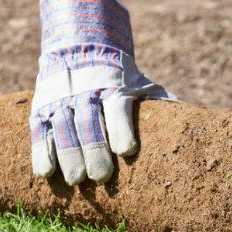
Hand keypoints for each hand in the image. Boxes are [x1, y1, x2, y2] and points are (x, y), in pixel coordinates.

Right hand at [30, 0, 175, 184]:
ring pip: (63, 130)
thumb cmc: (121, 79)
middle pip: (89, 125)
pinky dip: (41, 152)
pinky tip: (45, 174)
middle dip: (94, 151)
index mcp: (114, 89)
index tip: (126, 151)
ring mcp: (62, 101)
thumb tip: (191, 122)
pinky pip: (40, 132)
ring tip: (77, 181)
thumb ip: (161, 103)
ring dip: (69, 156)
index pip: (117, 109)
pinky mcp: (43, 109)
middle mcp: (86, 94)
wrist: (82, 49)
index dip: (121, 130)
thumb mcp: (143, 84)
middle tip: (100, 177)